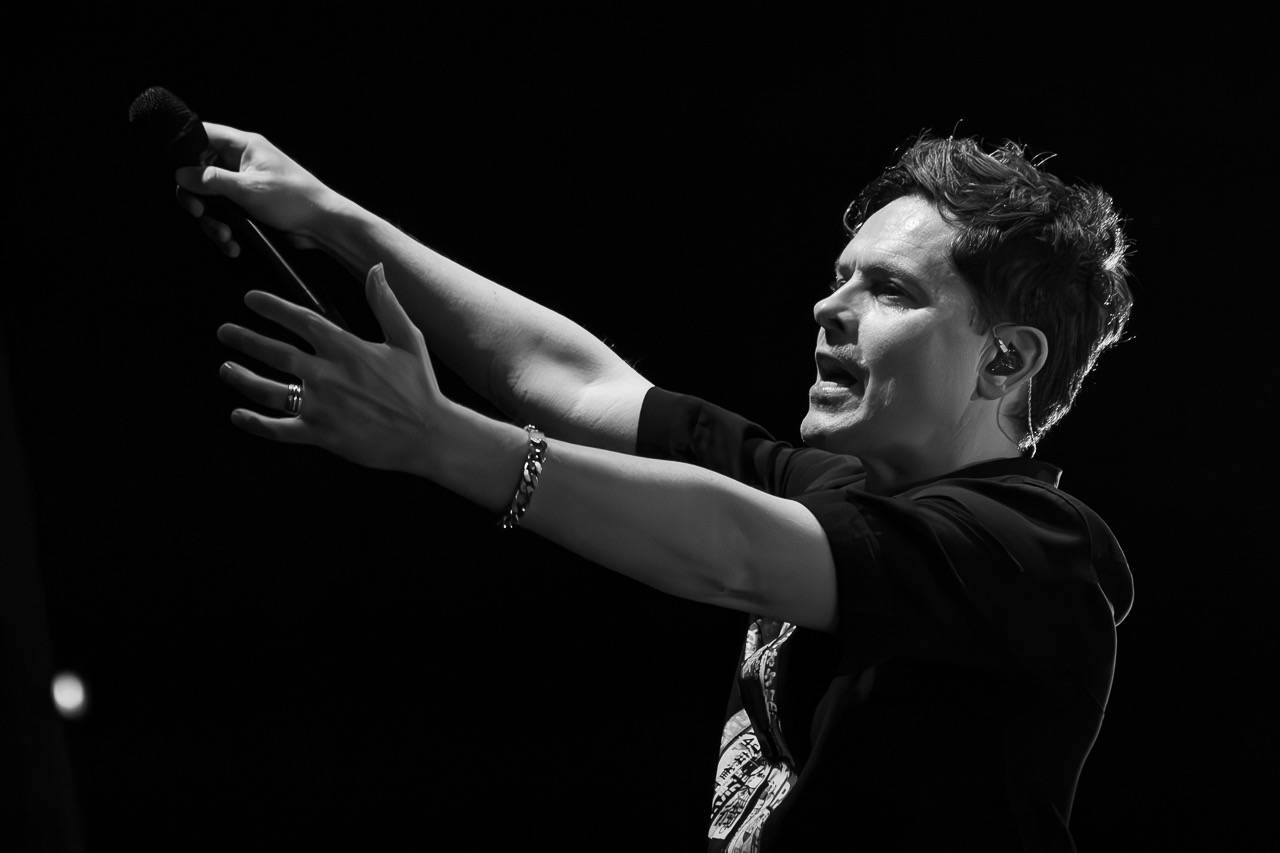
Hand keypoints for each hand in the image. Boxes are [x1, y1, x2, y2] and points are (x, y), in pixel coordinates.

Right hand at [174, 122, 343, 258]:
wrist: (323, 225)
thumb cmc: (293, 199)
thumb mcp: (248, 188)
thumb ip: (211, 180)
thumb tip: (180, 174)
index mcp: (243, 146)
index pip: (202, 134)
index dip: (185, 151)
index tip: (182, 176)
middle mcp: (241, 163)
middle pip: (199, 173)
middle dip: (197, 198)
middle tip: (200, 213)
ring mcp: (244, 186)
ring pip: (211, 200)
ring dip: (213, 221)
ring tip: (225, 237)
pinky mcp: (248, 207)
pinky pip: (226, 216)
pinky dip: (226, 231)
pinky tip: (232, 245)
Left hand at [218, 263, 448, 475]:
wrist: (429, 435)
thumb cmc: (421, 386)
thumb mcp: (408, 339)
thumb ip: (386, 303)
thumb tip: (376, 267)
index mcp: (348, 349)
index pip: (301, 321)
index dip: (272, 308)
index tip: (250, 299)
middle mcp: (329, 375)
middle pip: (276, 353)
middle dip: (246, 340)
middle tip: (224, 331)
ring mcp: (323, 407)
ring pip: (270, 391)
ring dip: (243, 378)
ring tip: (225, 369)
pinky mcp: (322, 434)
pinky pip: (280, 429)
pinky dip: (256, 424)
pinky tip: (238, 415)